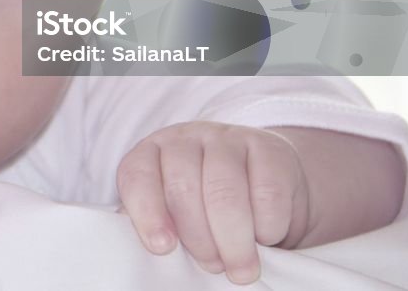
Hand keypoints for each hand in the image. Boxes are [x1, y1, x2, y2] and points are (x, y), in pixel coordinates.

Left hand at [115, 121, 314, 284]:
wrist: (269, 182)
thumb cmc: (209, 207)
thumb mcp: (176, 213)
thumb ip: (159, 225)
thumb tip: (149, 253)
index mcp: (152, 152)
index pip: (137, 175)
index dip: (147, 213)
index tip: (162, 248)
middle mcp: (186, 139)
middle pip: (182, 187)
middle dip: (197, 237)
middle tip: (212, 267)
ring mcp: (227, 139)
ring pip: (224, 191)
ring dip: (232, 239)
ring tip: (239, 268)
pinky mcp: (270, 148)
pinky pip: (267, 192)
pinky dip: (267, 225)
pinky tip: (266, 237)